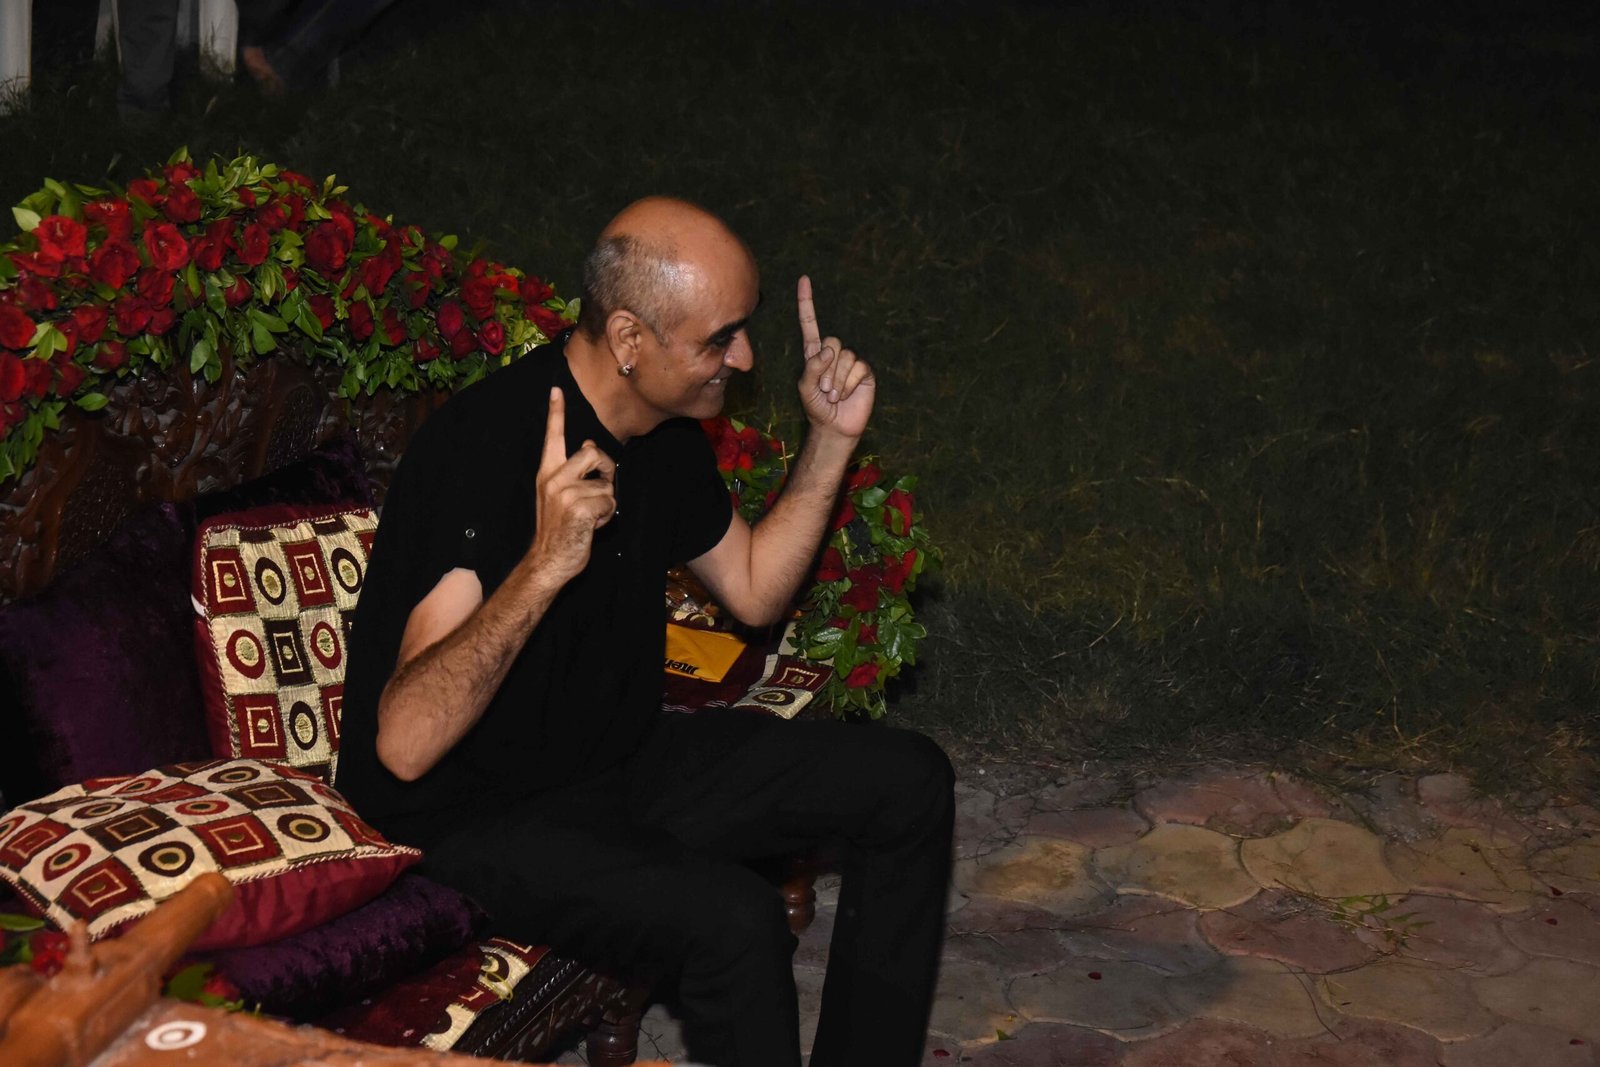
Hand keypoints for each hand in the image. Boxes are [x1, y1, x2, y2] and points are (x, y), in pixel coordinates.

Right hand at [528, 387, 615, 584]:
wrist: (548, 561)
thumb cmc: (559, 529)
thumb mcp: (559, 496)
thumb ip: (572, 472)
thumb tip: (587, 445)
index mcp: (547, 473)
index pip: (552, 437)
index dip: (556, 413)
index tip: (557, 390)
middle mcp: (553, 479)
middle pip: (592, 453)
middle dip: (606, 468)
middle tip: (602, 485)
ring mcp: (565, 493)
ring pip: (605, 483)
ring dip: (606, 501)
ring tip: (590, 515)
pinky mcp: (579, 508)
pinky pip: (609, 502)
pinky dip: (607, 516)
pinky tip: (592, 526)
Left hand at [796, 276, 873, 438]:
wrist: (834, 427)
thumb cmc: (816, 407)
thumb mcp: (806, 387)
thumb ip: (813, 367)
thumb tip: (830, 350)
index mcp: (814, 352)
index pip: (810, 323)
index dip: (807, 302)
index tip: (804, 279)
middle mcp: (833, 353)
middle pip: (832, 341)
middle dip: (826, 368)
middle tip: (824, 389)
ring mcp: (850, 362)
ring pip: (845, 357)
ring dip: (837, 380)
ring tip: (833, 396)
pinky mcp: (864, 372)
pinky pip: (858, 368)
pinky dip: (849, 384)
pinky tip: (845, 395)